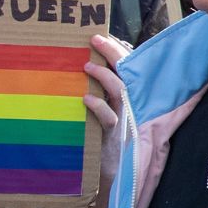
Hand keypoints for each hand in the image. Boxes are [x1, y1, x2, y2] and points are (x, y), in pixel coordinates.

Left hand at [85, 31, 127, 152]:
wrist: (112, 171)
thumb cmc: (104, 138)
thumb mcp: (104, 112)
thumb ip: (99, 93)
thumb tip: (78, 71)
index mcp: (126, 95)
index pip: (125, 66)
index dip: (116, 49)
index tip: (102, 36)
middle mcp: (129, 103)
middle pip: (125, 72)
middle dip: (112, 53)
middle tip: (95, 39)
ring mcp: (124, 118)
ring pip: (119, 91)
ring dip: (104, 76)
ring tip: (87, 66)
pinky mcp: (115, 135)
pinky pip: (109, 117)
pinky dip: (98, 106)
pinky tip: (86, 98)